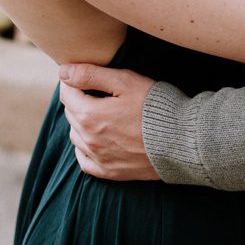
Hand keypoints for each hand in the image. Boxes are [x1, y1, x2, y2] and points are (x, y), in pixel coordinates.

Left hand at [58, 65, 158, 180]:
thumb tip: (62, 72)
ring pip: (76, 136)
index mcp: (88, 115)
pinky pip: (84, 161)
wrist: (182, 140)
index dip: (74, 81)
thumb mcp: (124, 81)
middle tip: (97, 91)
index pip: (67, 93)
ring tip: (100, 112)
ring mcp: (99, 158)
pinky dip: (85, 148)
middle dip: (78, 100)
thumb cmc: (154, 105)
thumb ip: (90, 74)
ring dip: (81, 122)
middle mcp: (88, 140)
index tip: (87, 76)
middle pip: (71, 114)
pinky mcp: (110, 172)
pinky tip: (96, 139)